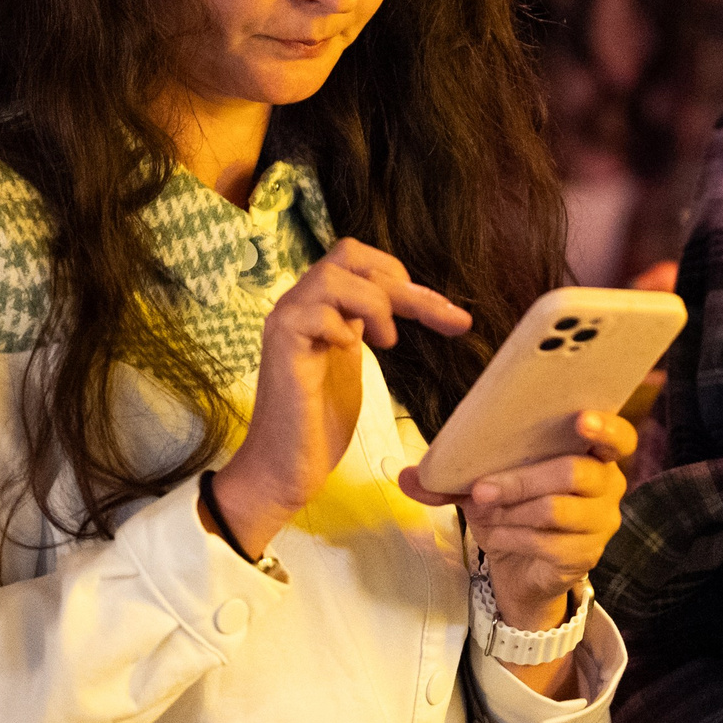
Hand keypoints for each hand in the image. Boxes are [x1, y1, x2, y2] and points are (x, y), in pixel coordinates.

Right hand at [210, 239, 468, 555]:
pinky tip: (353, 351)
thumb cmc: (319, 423)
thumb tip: (398, 303)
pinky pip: (313, 312)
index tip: (441, 313)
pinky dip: (342, 326)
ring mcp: (286, 323)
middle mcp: (299, 305)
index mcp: (320, 307)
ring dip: (374, 302)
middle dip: (403, 283)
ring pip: (332, 275)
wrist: (284, 469)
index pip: (360, 261)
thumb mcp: (352, 364)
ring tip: (387, 342)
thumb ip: (365, 328)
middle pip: (349, 254)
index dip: (402, 276)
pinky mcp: (281, 348)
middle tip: (440, 319)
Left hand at [399, 410, 635, 625]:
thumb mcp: (481, 487)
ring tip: (486, 514)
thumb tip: (404, 475)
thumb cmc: (511, 512)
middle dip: (521, 480)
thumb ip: (448, 478)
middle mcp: (608, 486)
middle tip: (481, 490)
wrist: (518, 570)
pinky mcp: (585, 556)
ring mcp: (600, 524)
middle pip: (574, 473)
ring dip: (511, 511)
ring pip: (556, 509)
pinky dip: (512, 537)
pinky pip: (547, 542)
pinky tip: (495, 536)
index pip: (620, 437)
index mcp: (591, 455)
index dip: (606, 426)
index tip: (580, 419)